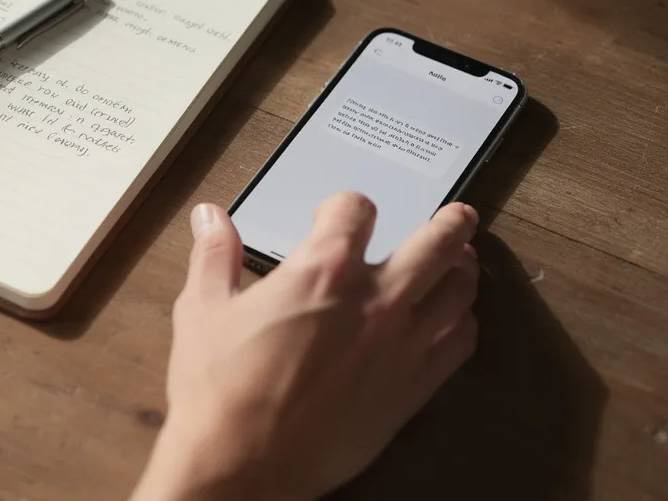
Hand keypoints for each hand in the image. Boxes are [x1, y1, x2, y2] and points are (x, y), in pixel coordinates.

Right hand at [133, 193, 479, 500]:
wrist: (242, 463)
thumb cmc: (219, 389)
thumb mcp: (203, 309)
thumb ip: (214, 255)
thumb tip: (209, 217)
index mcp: (322, 270)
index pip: (356, 210)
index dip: (346, 205)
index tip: (338, 213)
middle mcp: (373, 300)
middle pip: (436, 244)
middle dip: (450, 224)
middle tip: (459, 216)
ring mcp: (400, 345)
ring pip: (459, 292)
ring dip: (463, 269)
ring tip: (462, 262)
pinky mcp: (411, 389)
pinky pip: (460, 345)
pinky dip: (463, 324)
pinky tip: (454, 321)